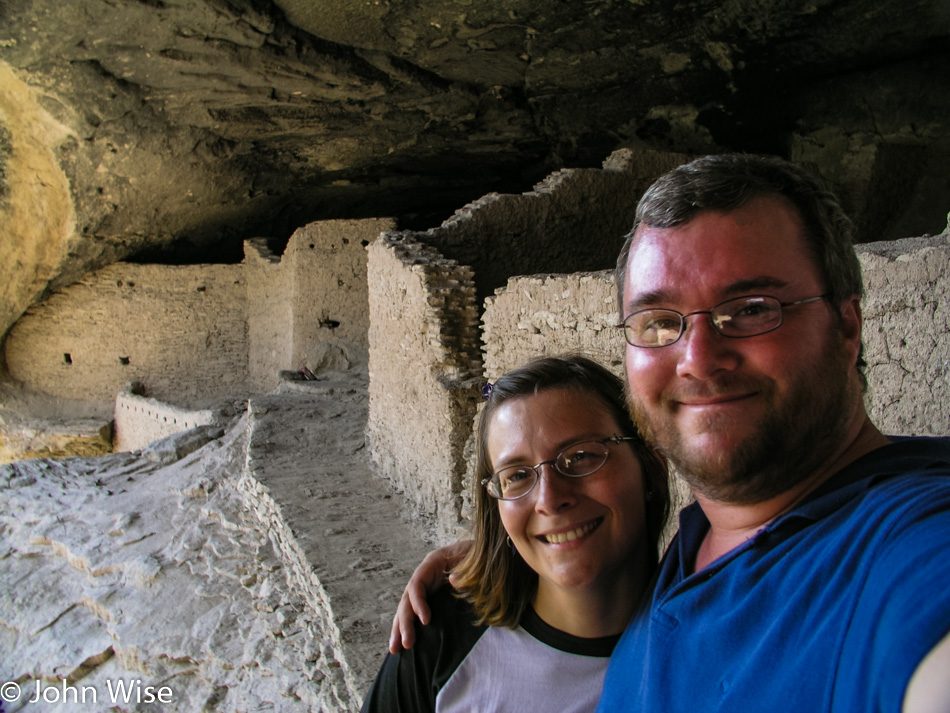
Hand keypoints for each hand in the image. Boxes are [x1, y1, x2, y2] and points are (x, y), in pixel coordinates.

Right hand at [388, 539, 473, 653]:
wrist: (486, 555)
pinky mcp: (431, 599)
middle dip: (404, 622)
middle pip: (407, 599)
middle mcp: (425, 576)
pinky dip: (409, 627)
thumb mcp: (474, 558)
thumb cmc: (480, 555)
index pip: (417, 584)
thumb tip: (453, 580)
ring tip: (395, 650)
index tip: (426, 621)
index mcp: (432, 563)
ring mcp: (426, 588)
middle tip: (406, 644)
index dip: (418, 603)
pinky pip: (415, 613)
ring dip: (400, 629)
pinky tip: (403, 644)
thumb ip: (465, 570)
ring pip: (407, 609)